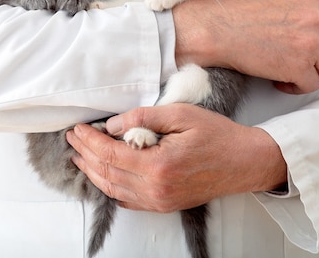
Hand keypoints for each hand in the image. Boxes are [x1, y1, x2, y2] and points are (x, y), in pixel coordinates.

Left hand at [66, 104, 286, 212]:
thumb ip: (142, 118)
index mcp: (158, 165)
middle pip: (106, 172)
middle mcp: (155, 188)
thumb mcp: (180, 114)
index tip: (77, 128)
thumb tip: (111, 125)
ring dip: (92, 172)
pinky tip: (101, 176)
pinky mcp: (164, 204)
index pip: (109, 153)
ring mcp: (159, 200)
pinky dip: (109, 187)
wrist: (246, 162)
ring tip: (79, 156)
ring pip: (112, 189)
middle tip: (72, 138)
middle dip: (85, 153)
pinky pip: (128, 200)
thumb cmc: (217, 135)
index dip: (88, 140)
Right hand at [173, 0, 318, 93]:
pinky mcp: (299, 66)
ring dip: (311, 74)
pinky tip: (278, 81)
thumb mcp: (275, 1)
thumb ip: (300, 13)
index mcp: (311, 0)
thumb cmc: (234, 16)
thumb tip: (310, 32)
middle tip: (301, 63)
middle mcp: (315, 20)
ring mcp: (310, 44)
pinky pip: (310, 85)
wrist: (213, 30)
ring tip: (289, 74)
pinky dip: (295, 87)